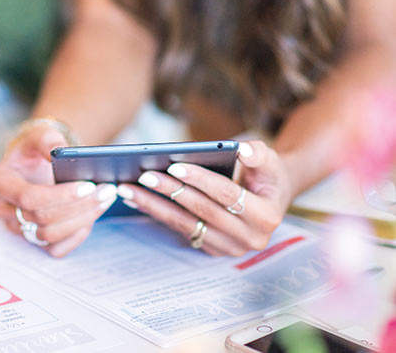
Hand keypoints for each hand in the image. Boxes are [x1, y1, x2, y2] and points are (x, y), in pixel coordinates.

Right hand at [0, 123, 117, 256]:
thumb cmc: (35, 149)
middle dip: (78, 206)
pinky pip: (55, 250)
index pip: (28, 197)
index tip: (88, 185)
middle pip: (41, 218)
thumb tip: (59, 155)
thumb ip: (48, 140)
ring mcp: (16, 228)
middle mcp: (2, 209)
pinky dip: (76, 236)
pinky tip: (91, 217)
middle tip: (106, 191)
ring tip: (104, 201)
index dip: (60, 195)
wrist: (34, 164)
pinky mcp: (32, 240)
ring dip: (81, 220)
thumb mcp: (39, 135)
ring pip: (49, 236)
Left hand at [116, 141, 293, 255]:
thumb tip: (243, 150)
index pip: (227, 194)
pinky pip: (181, 229)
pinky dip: (158, 214)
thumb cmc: (266, 175)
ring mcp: (229, 248)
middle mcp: (250, 238)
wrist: (270, 198)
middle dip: (171, 191)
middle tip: (144, 176)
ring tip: (129, 190)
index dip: (201, 179)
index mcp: (266, 216)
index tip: (174, 165)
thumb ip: (258, 154)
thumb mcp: (270, 160)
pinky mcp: (212, 249)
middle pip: (202, 211)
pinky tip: (138, 200)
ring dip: (155, 206)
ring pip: (186, 224)